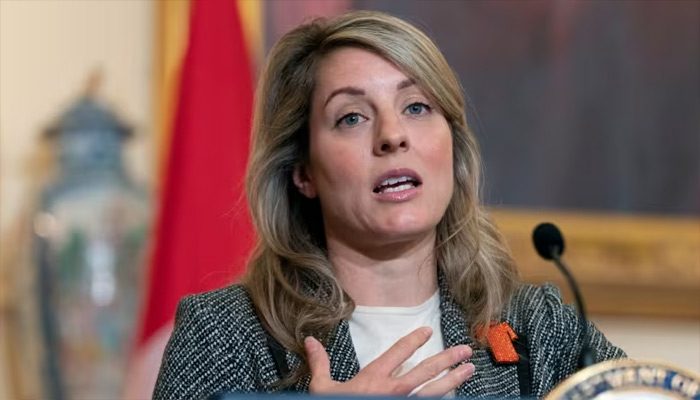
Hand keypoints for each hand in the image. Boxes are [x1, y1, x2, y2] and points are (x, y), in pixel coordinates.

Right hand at [304, 326, 473, 396]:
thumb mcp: (323, 389)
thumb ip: (320, 363)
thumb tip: (310, 341)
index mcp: (374, 378)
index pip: (398, 352)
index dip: (414, 340)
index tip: (426, 332)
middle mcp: (394, 391)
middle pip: (426, 370)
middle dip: (447, 358)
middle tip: (464, 350)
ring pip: (435, 390)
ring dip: (454, 379)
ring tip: (469, 370)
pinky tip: (454, 397)